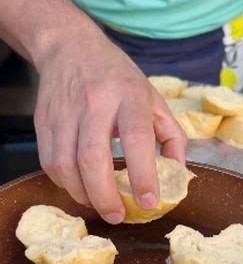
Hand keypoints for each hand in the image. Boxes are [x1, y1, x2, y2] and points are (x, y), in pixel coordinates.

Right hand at [34, 23, 185, 223]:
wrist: (70, 47)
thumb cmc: (119, 78)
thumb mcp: (154, 98)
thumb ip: (172, 136)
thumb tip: (178, 174)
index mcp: (130, 96)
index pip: (137, 138)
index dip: (143, 175)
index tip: (149, 202)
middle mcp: (96, 103)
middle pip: (93, 158)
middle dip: (105, 196)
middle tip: (117, 216)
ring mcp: (65, 111)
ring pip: (66, 164)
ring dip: (82, 195)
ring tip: (99, 204)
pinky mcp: (44, 121)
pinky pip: (49, 162)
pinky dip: (64, 183)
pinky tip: (79, 187)